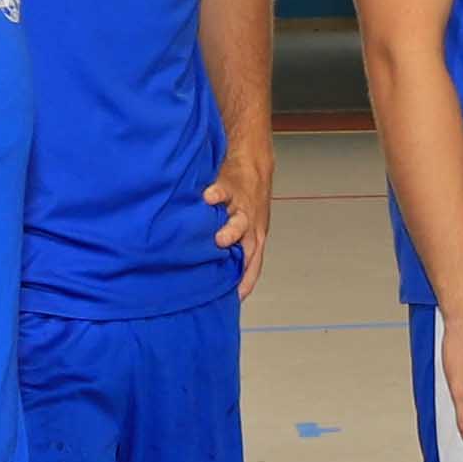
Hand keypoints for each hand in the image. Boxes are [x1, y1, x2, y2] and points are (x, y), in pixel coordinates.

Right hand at [209, 137, 274, 285]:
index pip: (252, 266)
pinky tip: (208, 198)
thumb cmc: (246, 199)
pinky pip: (223, 192)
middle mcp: (249, 226)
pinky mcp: (228, 188)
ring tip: (220, 238)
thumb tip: (212, 273)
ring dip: (231, 231)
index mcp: (254, 238)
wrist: (254, 163)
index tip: (236, 298)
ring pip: (238, 222)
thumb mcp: (247, 227)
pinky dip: (217, 195)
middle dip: (239, 260)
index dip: (246, 282)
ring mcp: (239, 208)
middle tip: (227, 278)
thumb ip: (233, 248)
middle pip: (247, 247)